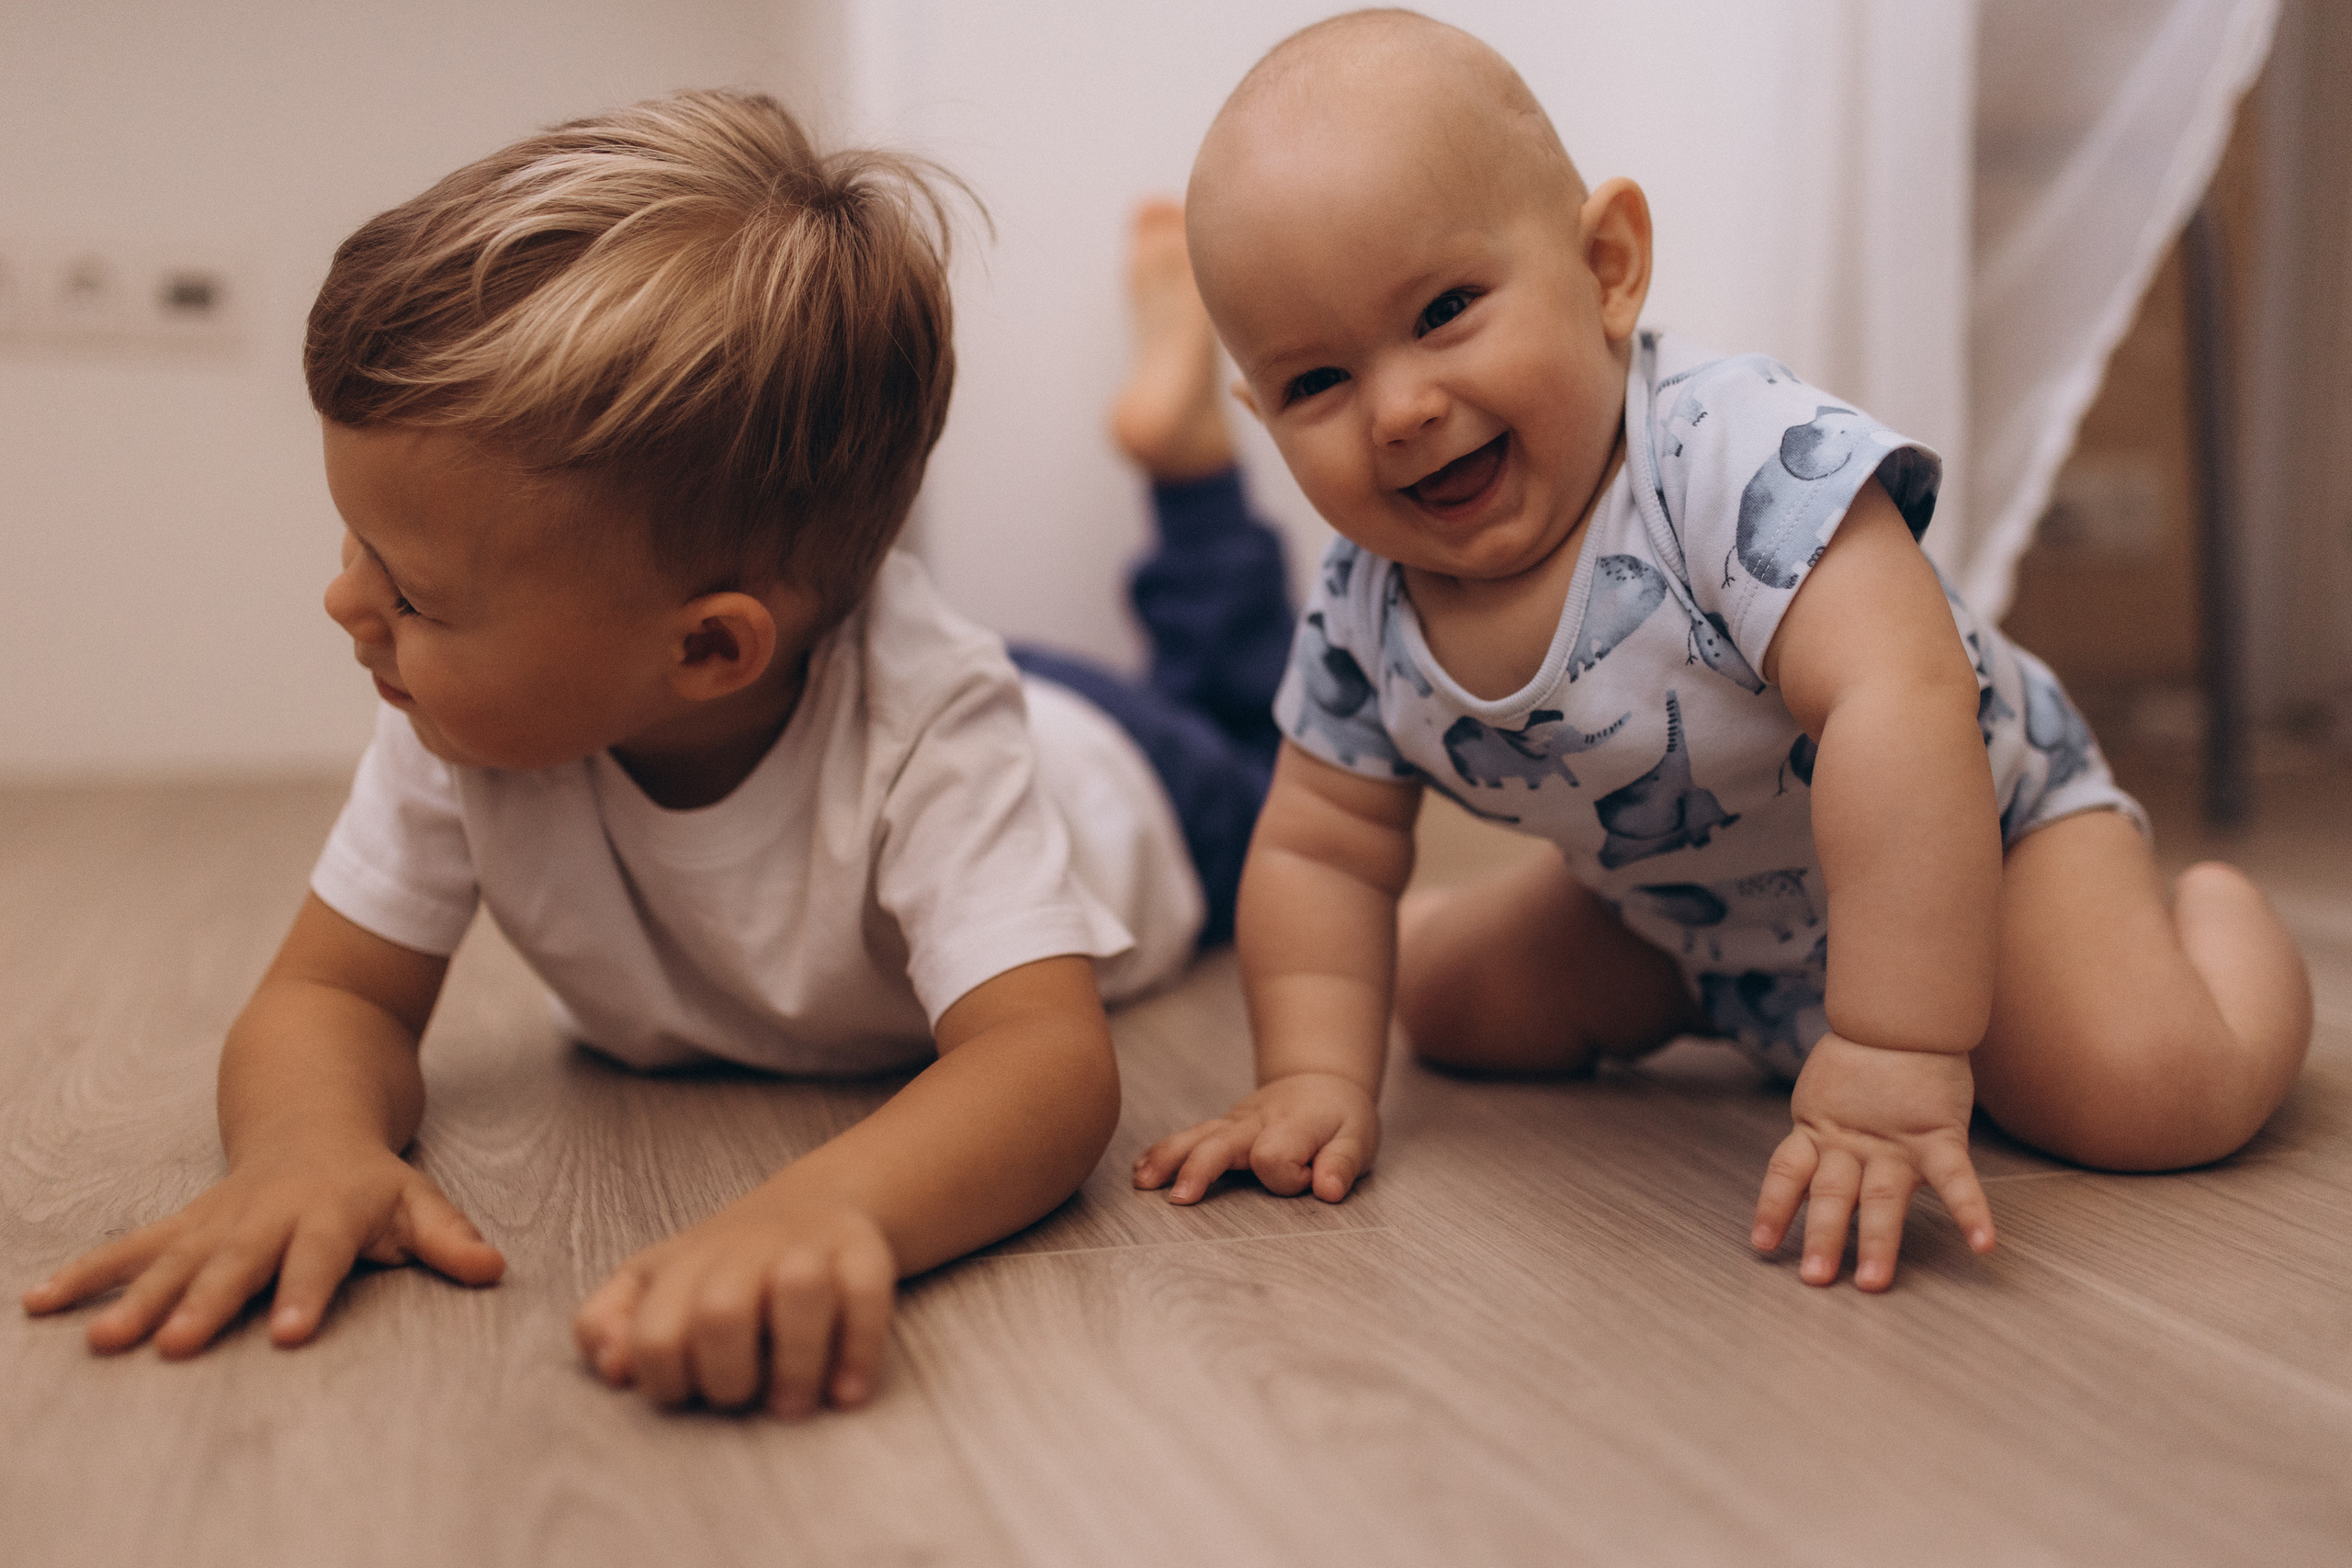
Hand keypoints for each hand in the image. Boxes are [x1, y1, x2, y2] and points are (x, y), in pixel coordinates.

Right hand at [20, 1141, 503, 1354]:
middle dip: (205, 1305)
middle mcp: (264, 1218)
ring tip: (103, 1339)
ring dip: (134, 1298)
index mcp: (328, 1212)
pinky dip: (84, 1274)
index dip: (308, 1291)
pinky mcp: (180, 1226)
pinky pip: (128, 1250)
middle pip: (234, 1264)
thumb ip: (450, 1239)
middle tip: (173, 1345)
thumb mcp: (418, 1200)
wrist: (310, 1114)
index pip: (321, 1257)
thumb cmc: (370, 1180)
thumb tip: (493, 1269)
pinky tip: (41, 1303)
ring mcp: (216, 1220)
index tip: (293, 1333)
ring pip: (172, 1260)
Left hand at [572, 1190, 895, 1417]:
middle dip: (728, 1380)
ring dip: (795, 1366)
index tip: (689, 1392)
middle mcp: (745, 1249)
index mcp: (684, 1264)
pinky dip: (858, 1355)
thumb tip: (611, 1368)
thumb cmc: (720, 1268)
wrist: (814, 1203)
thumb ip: (608, 1324)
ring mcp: (808, 1247)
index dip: (667, 1382)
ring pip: (800, 1291)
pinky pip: (867, 1298)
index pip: (655, 1335)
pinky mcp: (863, 1253)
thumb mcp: (651, 1285)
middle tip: (742, 1398)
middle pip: (722, 1314)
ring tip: (792, 1405)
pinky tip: (845, 1395)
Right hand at [1133, 1071, 1378, 1203]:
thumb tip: (1328, 1190)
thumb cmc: (1341, 1117)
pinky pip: (1189, 1136)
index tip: (1310, 1182)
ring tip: (1143, 1183)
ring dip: (1169, 1158)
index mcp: (1292, 1126)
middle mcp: (1256, 1122)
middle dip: (1200, 1169)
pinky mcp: (1222, 1127)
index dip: (1287, 1178)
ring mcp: (1234, 1123)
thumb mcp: (1359, 1138)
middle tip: (1181, 1200)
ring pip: (1196, 1136)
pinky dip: (1164, 1152)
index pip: (1275, 1157)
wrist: (1320, 1081)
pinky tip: (1142, 1171)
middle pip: (1221, 1143)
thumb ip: (1343, 1163)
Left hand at [1751, 1032, 1995, 1290]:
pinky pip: (1956, 1178)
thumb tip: (1805, 1181)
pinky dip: (1971, 1211)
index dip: (1772, 1208)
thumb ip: (1818, 1138)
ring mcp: (1895, 1144)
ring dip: (1878, 1242)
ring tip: (1874, 1282)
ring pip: (1884, 1197)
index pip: (1787, 1173)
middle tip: (1815, 1279)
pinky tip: (1983, 1244)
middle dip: (1825, 1238)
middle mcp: (1852, 1145)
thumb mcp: (1824, 1100)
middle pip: (1834, 1195)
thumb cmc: (1862, 1065)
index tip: (1761, 1246)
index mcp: (1818, 1133)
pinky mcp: (1937, 1137)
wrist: (1901, 1019)